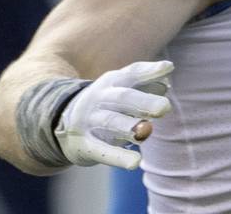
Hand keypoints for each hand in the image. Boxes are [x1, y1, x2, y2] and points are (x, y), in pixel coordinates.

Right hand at [55, 61, 173, 169]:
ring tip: (145, 132)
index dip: (150, 71)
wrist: (61, 122)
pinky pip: (101, 150)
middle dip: (143, 101)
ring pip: (110, 121)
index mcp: (111, 82)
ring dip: (129, 127)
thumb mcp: (121, 91)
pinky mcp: (83, 144)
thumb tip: (165, 85)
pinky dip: (118, 157)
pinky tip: (135, 162)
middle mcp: (99, 97)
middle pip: (122, 97)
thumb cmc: (105, 105)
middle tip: (165, 107)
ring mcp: (89, 120)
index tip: (169, 68)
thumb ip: (144, 87)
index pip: (132, 73)